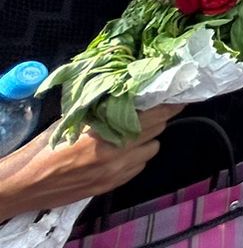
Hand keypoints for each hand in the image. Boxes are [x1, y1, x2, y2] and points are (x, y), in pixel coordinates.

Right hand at [0, 105, 178, 219]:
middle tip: (154, 106)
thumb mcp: (75, 119)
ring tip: (134, 130)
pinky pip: (139, 167)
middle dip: (158, 117)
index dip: (169, 103)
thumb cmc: (46, 147)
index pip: (154, 115)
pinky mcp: (112, 186)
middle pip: (157, 130)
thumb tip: (129, 95)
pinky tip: (124, 150)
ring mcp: (117, 173)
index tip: (179, 93)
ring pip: (152, 149)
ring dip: (148, 138)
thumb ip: (104, 109)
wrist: (26, 184)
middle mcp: (118, 155)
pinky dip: (138, 156)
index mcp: (108, 135)